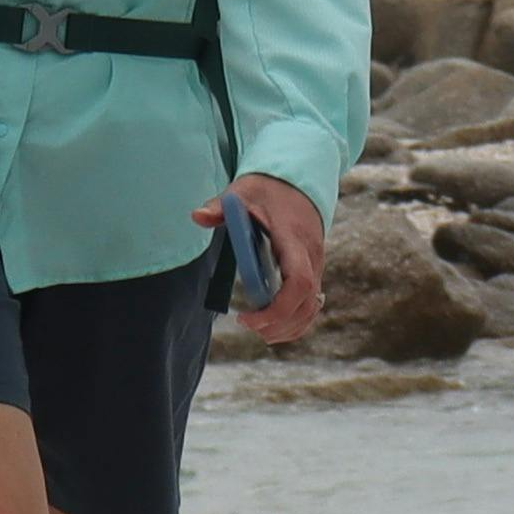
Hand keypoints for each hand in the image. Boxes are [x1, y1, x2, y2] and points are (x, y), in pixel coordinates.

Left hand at [197, 173, 325, 341]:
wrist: (298, 182)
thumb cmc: (267, 190)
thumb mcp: (242, 192)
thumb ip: (220, 206)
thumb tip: (198, 216)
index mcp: (294, 238)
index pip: (298, 281)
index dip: (277, 307)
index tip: (246, 317)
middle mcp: (312, 255)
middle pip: (306, 303)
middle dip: (279, 323)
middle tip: (246, 325)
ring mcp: (316, 265)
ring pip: (311, 308)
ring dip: (288, 327)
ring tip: (258, 330)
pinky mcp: (314, 271)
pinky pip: (311, 304)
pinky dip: (295, 321)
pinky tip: (274, 326)